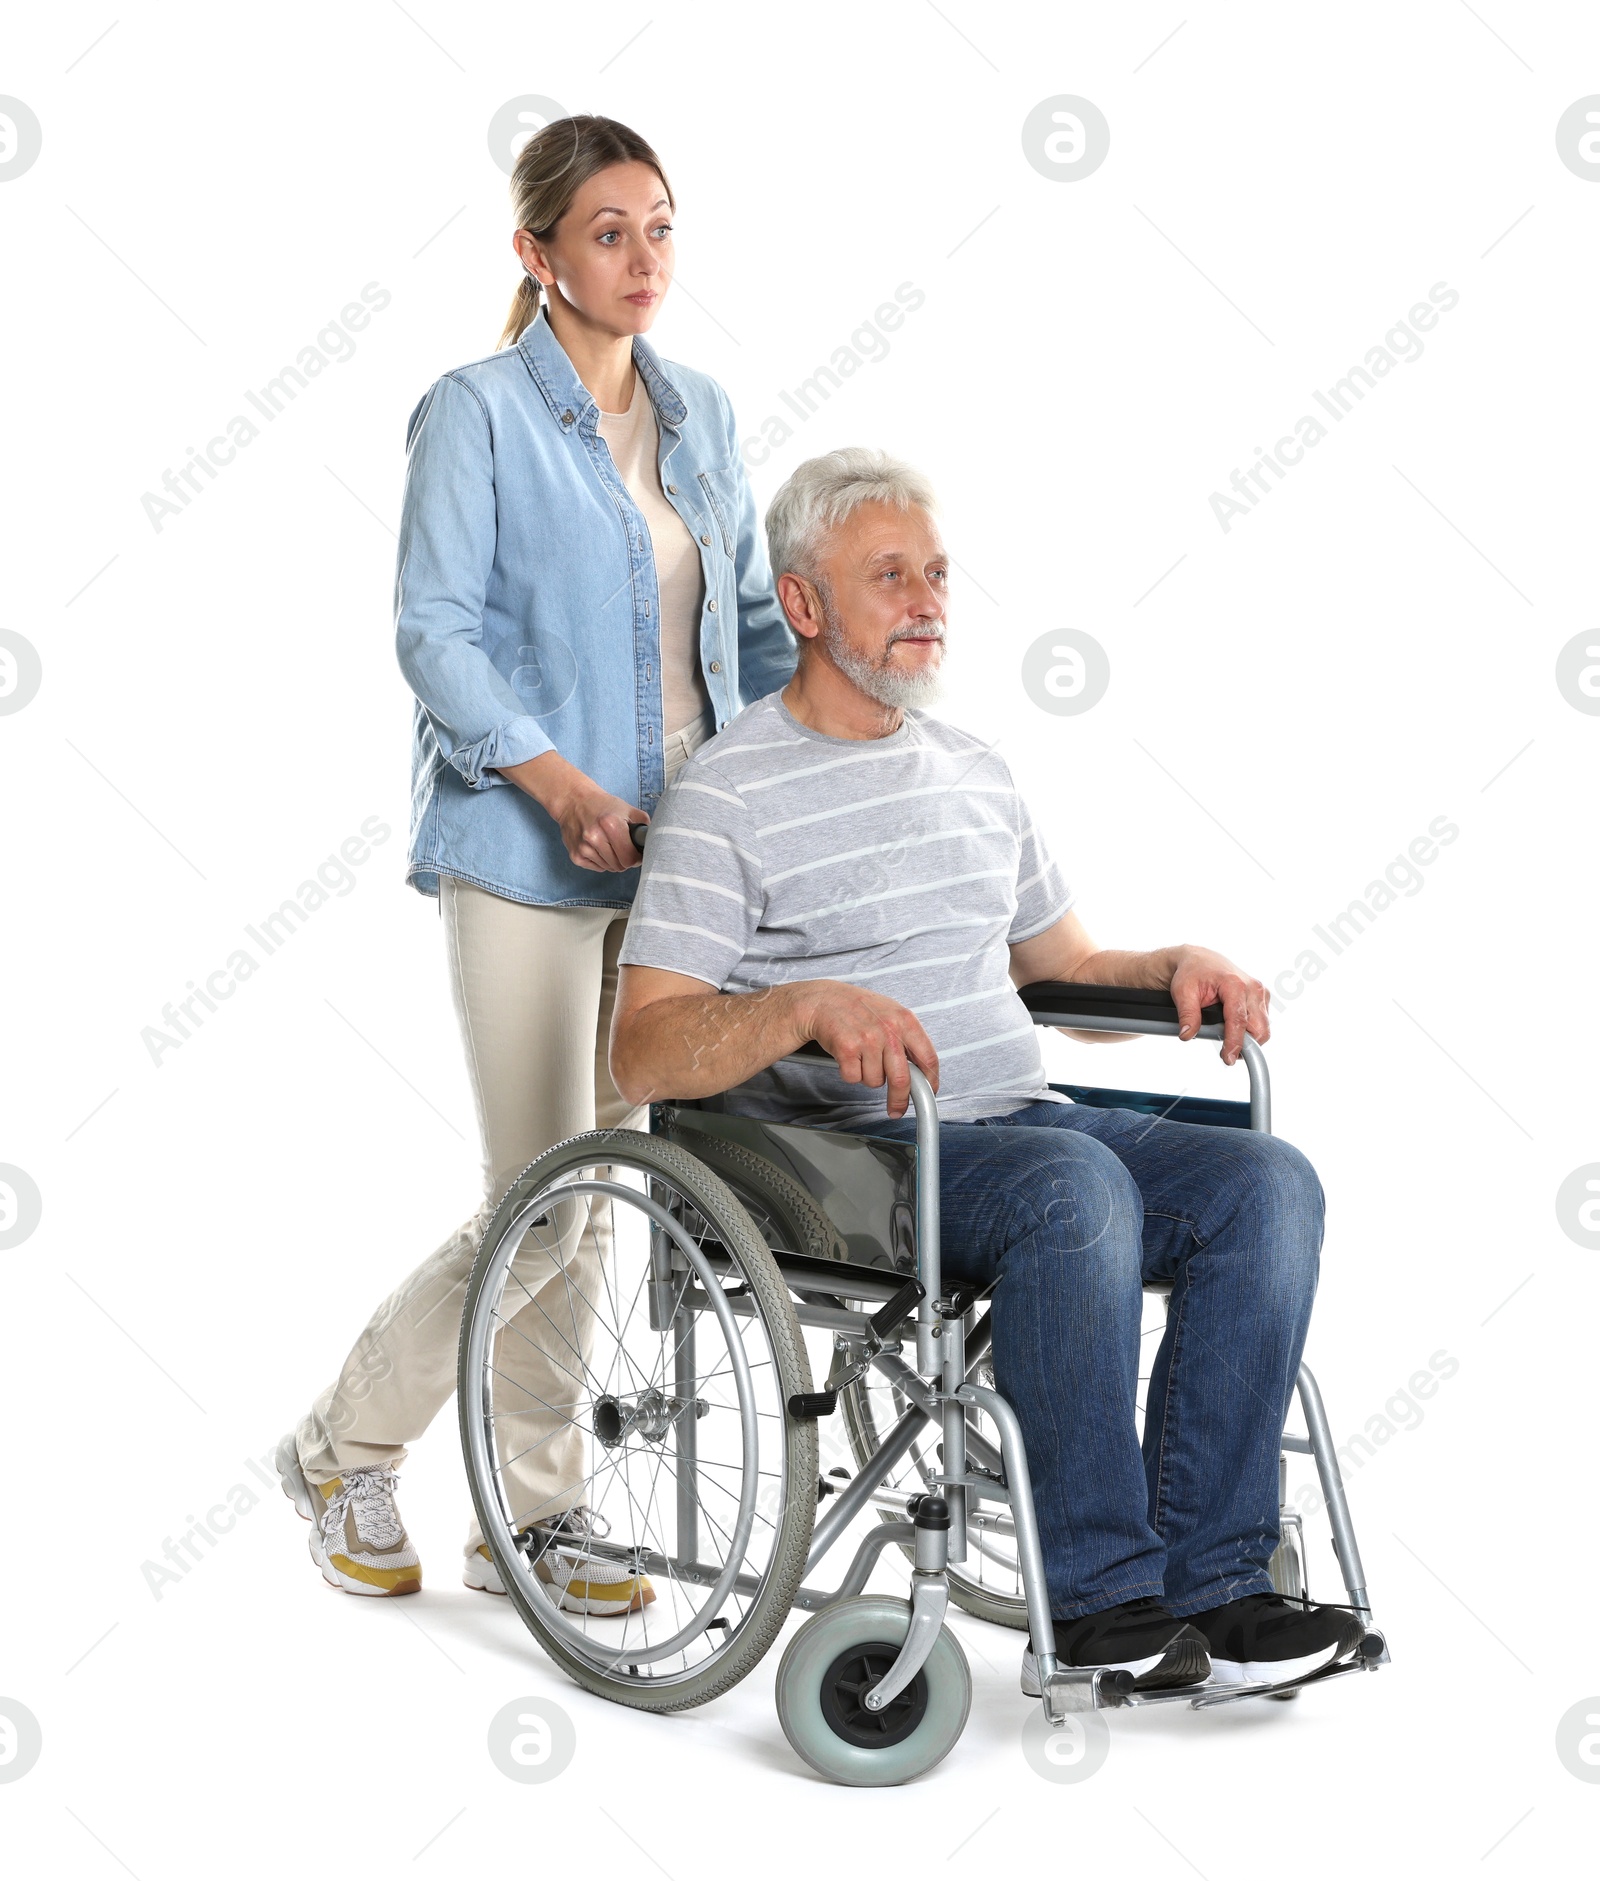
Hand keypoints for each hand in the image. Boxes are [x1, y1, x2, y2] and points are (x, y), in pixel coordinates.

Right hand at [554, 781, 649, 871]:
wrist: (574, 801)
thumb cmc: (604, 805)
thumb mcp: (627, 809)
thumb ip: (644, 824)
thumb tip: (655, 842)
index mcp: (610, 824)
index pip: (630, 858)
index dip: (637, 858)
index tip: (637, 853)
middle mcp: (594, 837)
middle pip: (620, 866)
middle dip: (626, 860)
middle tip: (625, 849)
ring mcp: (583, 848)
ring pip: (609, 868)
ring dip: (614, 861)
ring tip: (610, 845)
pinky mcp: (575, 856)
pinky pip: (597, 868)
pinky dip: (602, 861)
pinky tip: (599, 847)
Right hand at [796, 982, 939, 1118]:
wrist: (822, 1000)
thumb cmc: (857, 1007)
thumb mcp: (890, 1013)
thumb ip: (907, 1038)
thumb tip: (921, 1070)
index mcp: (905, 1020)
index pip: (928, 1058)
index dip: (930, 1081)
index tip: (928, 1092)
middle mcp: (889, 1029)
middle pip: (902, 1079)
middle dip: (899, 1100)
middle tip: (896, 1109)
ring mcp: (868, 1039)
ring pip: (875, 1081)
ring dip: (867, 1076)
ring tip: (861, 1056)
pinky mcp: (847, 1049)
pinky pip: (854, 1078)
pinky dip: (849, 1073)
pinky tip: (848, 1056)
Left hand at [1169, 947, 1268, 1065]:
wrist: (1200, 960)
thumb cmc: (1192, 973)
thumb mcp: (1182, 992)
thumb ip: (1187, 1014)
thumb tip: (1188, 1035)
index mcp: (1234, 984)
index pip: (1239, 1021)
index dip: (1235, 1043)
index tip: (1228, 1058)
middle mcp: (1253, 988)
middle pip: (1259, 1029)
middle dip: (1245, 1045)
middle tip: (1226, 1054)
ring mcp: (1260, 992)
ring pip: (1263, 1028)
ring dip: (1249, 1038)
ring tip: (1227, 1038)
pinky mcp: (1263, 997)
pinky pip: (1263, 1022)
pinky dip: (1251, 1030)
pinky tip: (1234, 1027)